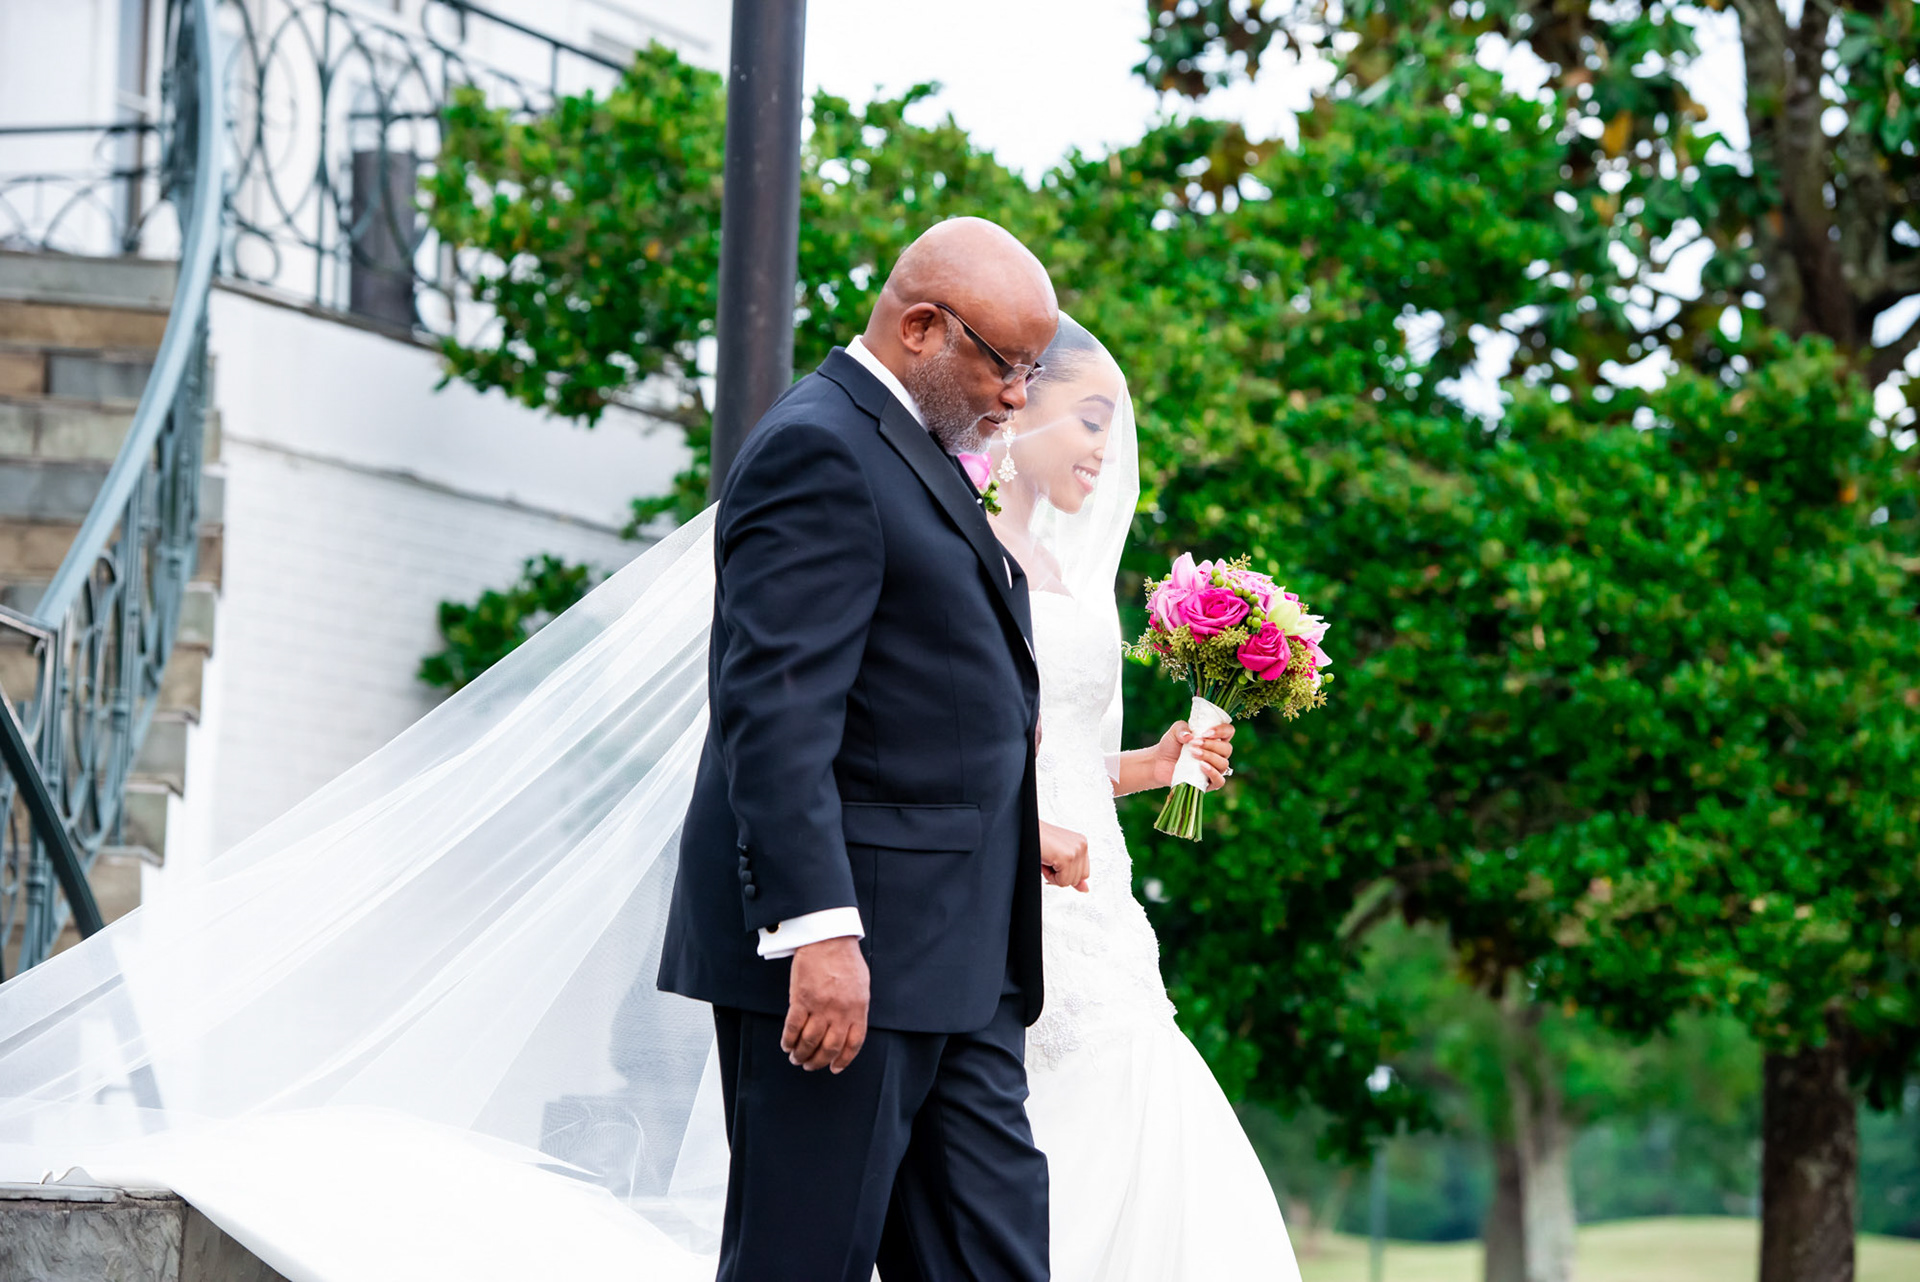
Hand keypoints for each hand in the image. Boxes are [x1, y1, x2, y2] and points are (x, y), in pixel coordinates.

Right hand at [782, 936, 868, 1073]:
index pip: (853, 1044)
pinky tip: (786, 1045)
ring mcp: (820, 1007)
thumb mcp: (861, 986)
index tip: (834, 1068)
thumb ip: (856, 1008)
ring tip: (796, 1058)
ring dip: (801, 1054)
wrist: (828, 939)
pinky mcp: (801, 999)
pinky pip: (793, 1028)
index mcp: (858, 1009)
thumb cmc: (845, 959)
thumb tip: (849, 1028)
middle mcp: (840, 1012)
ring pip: (809, 1042)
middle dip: (818, 1062)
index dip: (843, 1060)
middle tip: (809, 1065)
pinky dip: (788, 1040)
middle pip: (829, 1048)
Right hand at [1039, 820, 1090, 891]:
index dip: (1066, 873)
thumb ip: (1073, 873)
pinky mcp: (1067, 857)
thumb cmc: (1037, 840)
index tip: (1055, 862)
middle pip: (1079, 878)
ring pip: (1070, 882)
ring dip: (1054, 876)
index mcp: (1081, 843)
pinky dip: (1050, 877)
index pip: (1084, 873)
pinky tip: (1045, 862)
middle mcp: (1081, 845)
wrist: (1023, 829)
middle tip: (1050, 861)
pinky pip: (1062, 882)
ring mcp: (1076, 850)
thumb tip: (1085, 889)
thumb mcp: (1059, 858)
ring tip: (1047, 860)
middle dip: (1061, 875)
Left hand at [1151, 720, 1234, 790]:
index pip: (1228, 732)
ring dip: (1210, 757)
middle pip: (1227, 749)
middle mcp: (1218, 754)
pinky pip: (1220, 781)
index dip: (1221, 731)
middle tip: (1194, 743)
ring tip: (1193, 753)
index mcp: (1214, 739)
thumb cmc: (1170, 745)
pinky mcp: (1208, 782)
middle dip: (1211, 745)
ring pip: (1223, 764)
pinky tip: (1201, 766)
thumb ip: (1182, 728)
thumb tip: (1190, 736)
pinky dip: (1213, 773)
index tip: (1206, 732)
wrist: (1159, 762)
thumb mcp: (1175, 731)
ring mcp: (1214, 769)